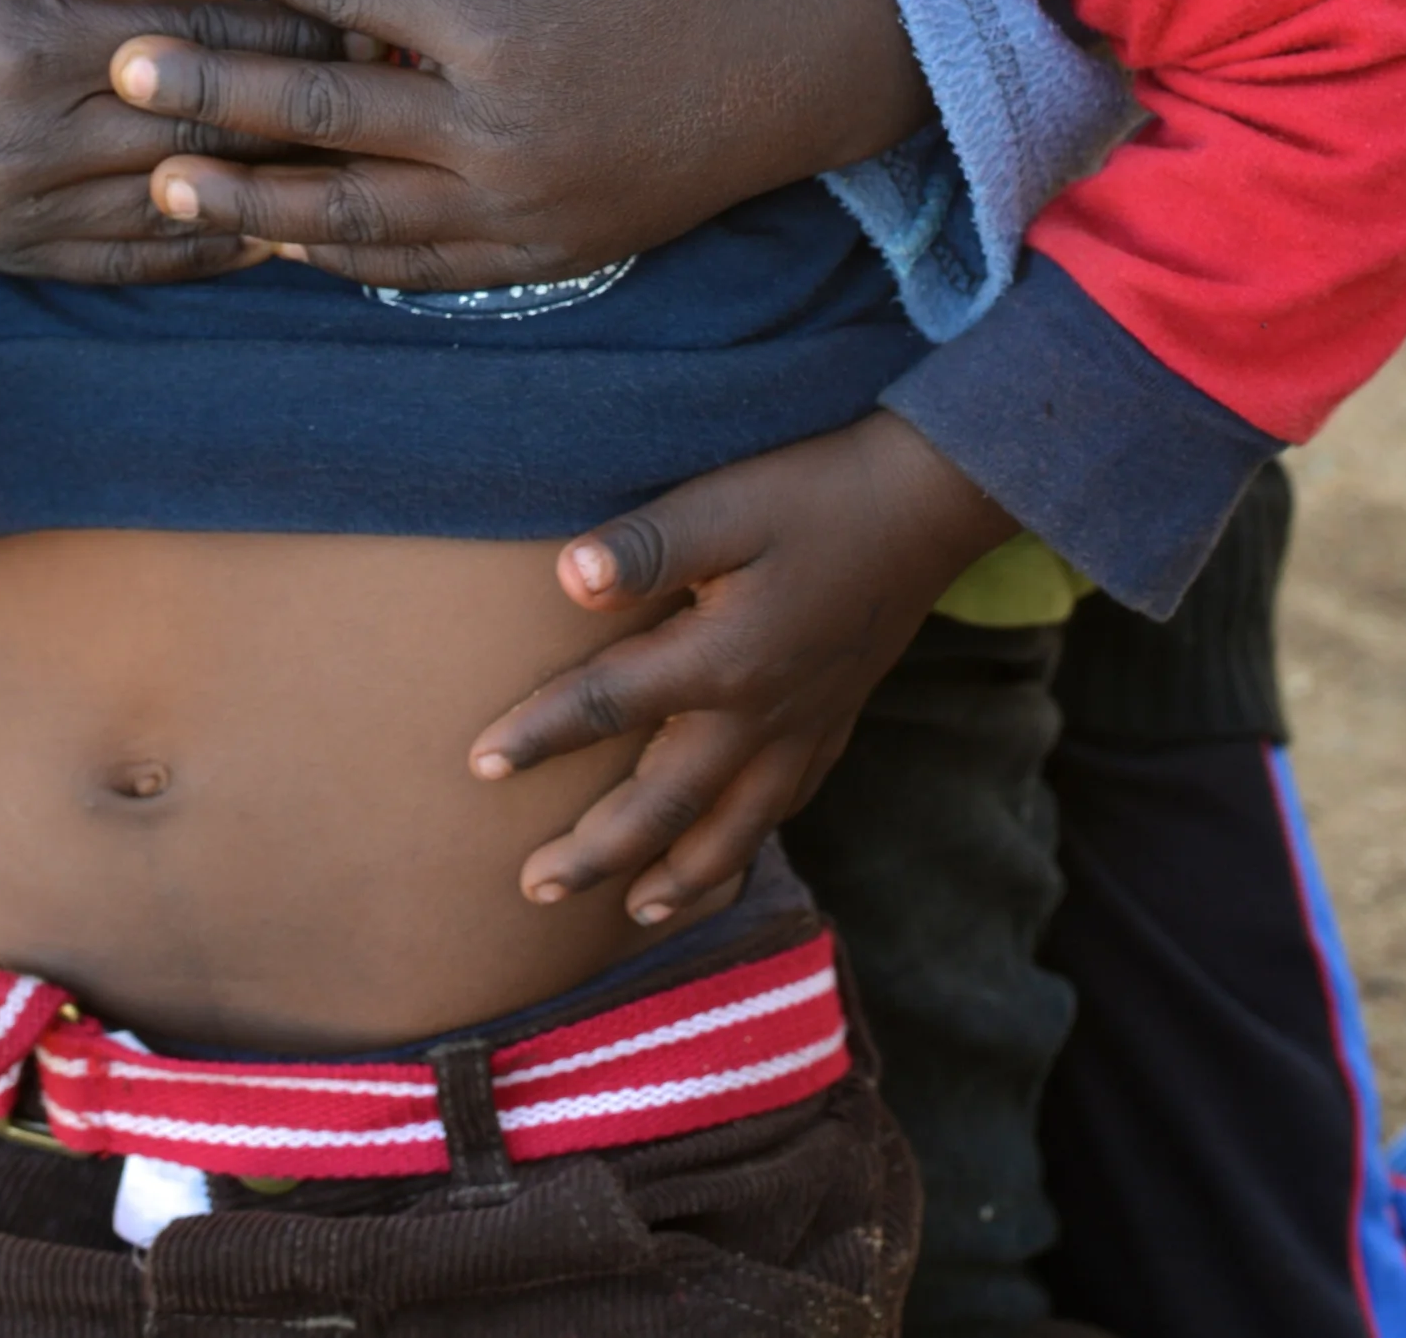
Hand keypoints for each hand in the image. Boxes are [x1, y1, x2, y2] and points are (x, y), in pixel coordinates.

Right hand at [0, 0, 351, 282]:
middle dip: (301, 108)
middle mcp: (22, 145)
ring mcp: (13, 213)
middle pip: (200, 134)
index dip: (288, 33)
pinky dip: (208, 247)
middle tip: (387, 84)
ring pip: (177, 207)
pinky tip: (274, 226)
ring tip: (360, 161)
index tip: (364, 12)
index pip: (196, 50)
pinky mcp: (8, 253)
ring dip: (273, 187)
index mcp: (30, 51)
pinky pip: (130, 261)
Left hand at [113, 0, 929, 288]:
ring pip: (350, 215)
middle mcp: (493, 128)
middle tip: (120, 77)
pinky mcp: (534, 253)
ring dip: (250, 200)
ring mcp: (510, 205)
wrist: (795, 76)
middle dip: (212, 94)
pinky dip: (337, 256)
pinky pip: (413, 266)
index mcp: (500, 27)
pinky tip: (276, 243)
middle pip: (322, 112)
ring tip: (161, 188)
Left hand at [466, 413, 1012, 926]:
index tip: (478, 765)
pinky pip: (784, 807)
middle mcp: (761, 716)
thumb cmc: (816, 492)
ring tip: (634, 913)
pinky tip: (729, 851)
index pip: (609, 708)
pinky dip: (747, 844)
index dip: (539, 735)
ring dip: (678, 877)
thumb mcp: (727, 501)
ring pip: (732, 828)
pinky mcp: (836, 722)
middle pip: (665, 804)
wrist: (928, 501)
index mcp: (722, 661)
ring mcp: (805, 728)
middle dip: (596, 851)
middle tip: (534, 889)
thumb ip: (648, 546)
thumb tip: (567, 578)